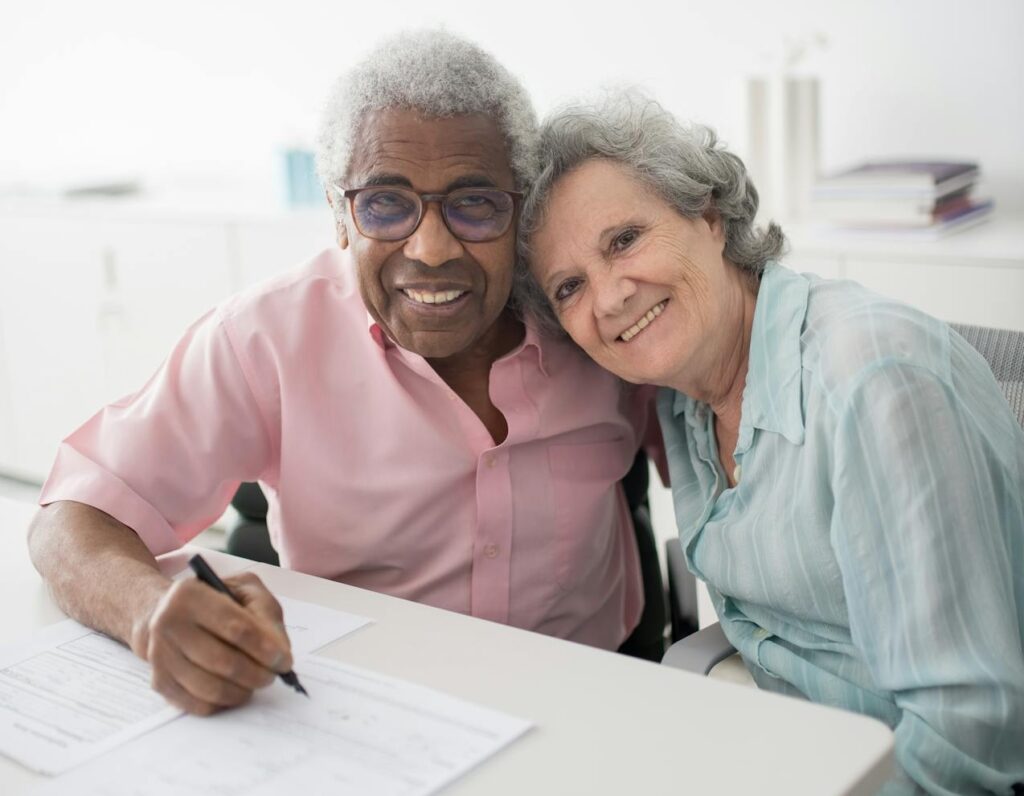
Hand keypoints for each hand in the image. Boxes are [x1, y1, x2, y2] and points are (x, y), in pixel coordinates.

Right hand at [131, 572, 292, 714]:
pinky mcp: (159, 681)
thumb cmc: (215, 600)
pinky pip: (198, 704)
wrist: (168, 612)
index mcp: (190, 594)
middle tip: (273, 675)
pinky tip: (236, 690)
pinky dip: (224, 703)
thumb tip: (280, 652)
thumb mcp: (244, 590)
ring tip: (257, 682)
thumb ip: (266, 614)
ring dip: (243, 691)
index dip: (264, 648)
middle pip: (223, 662)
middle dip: (257, 674)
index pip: (235, 627)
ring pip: (210, 688)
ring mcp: (160, 656)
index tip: (284, 660)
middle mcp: (167, 624)